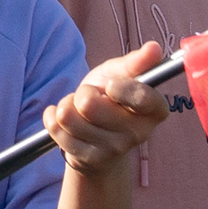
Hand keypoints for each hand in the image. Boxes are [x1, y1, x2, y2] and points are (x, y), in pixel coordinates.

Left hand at [44, 43, 177, 180]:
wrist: (93, 131)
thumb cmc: (110, 96)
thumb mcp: (121, 73)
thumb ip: (136, 62)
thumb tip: (154, 48)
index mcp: (154, 110)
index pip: (143, 98)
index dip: (121, 88)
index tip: (110, 85)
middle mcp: (140, 134)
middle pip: (90, 105)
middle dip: (83, 93)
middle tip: (92, 97)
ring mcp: (114, 150)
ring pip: (68, 116)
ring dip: (66, 105)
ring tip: (79, 109)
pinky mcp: (90, 160)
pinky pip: (55, 129)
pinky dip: (53, 118)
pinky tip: (66, 121)